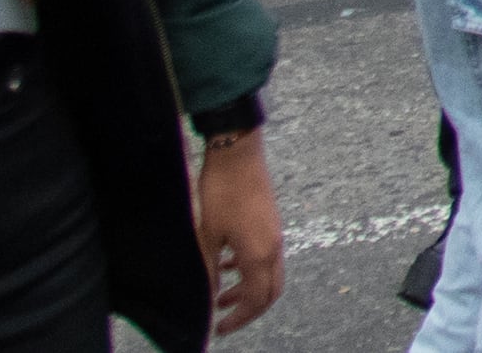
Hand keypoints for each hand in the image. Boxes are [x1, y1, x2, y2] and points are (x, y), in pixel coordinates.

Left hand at [196, 129, 282, 330]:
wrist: (238, 153)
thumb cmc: (221, 192)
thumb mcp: (207, 236)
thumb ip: (209, 270)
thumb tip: (208, 297)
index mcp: (259, 254)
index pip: (256, 299)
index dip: (238, 319)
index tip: (218, 329)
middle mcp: (273, 246)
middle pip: (270, 291)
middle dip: (249, 310)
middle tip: (224, 319)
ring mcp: (274, 233)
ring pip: (268, 274)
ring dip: (247, 289)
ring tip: (220, 295)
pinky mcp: (269, 222)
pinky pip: (266, 256)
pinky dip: (249, 270)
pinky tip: (227, 264)